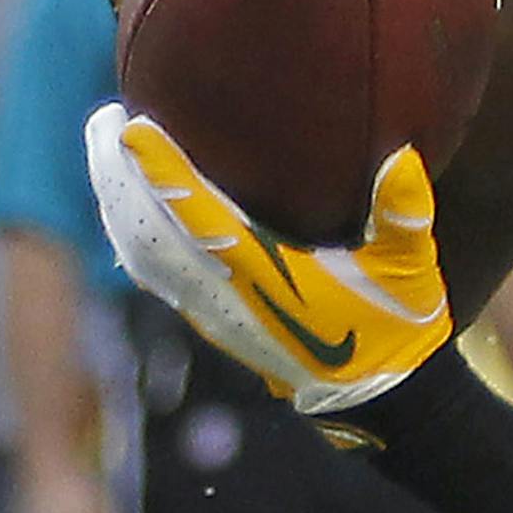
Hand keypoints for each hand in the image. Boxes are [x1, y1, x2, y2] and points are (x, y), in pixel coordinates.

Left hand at [83, 106, 453, 413]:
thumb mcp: (410, 270)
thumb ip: (405, 216)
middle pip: (148, 232)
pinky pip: (150, 274)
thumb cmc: (394, 326)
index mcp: (267, 276)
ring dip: (114, 202)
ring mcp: (211, 311)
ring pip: (139, 253)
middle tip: (102, 117)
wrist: (377, 395)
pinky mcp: (210, 320)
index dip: (162, 172)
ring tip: (102, 150)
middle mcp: (226, 295)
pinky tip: (122, 209)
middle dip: (118, 176)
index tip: (133, 125)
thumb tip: (403, 157)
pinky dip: (127, 235)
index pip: (198, 218)